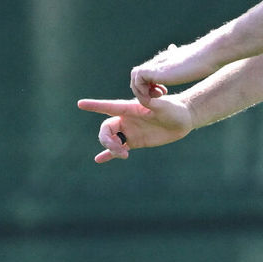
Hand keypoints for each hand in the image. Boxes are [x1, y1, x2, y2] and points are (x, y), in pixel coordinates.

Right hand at [77, 91, 192, 162]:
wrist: (182, 120)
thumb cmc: (174, 109)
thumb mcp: (163, 106)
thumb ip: (152, 104)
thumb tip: (143, 102)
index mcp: (129, 108)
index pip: (108, 107)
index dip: (95, 106)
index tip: (80, 104)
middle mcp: (126, 119)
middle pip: (106, 129)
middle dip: (107, 140)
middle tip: (120, 150)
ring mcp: (129, 131)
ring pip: (111, 140)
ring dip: (111, 149)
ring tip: (123, 155)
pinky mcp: (135, 142)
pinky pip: (119, 149)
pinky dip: (109, 155)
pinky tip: (99, 160)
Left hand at [130, 39, 218, 103]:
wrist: (203, 56)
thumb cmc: (200, 61)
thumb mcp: (187, 65)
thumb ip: (180, 66)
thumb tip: (184, 64)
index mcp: (162, 62)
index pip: (145, 74)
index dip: (149, 86)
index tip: (162, 93)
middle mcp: (155, 63)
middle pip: (137, 75)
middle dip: (143, 89)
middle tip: (157, 97)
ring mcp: (154, 65)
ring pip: (135, 77)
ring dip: (142, 91)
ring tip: (156, 98)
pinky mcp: (154, 70)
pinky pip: (138, 80)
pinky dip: (143, 90)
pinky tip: (157, 97)